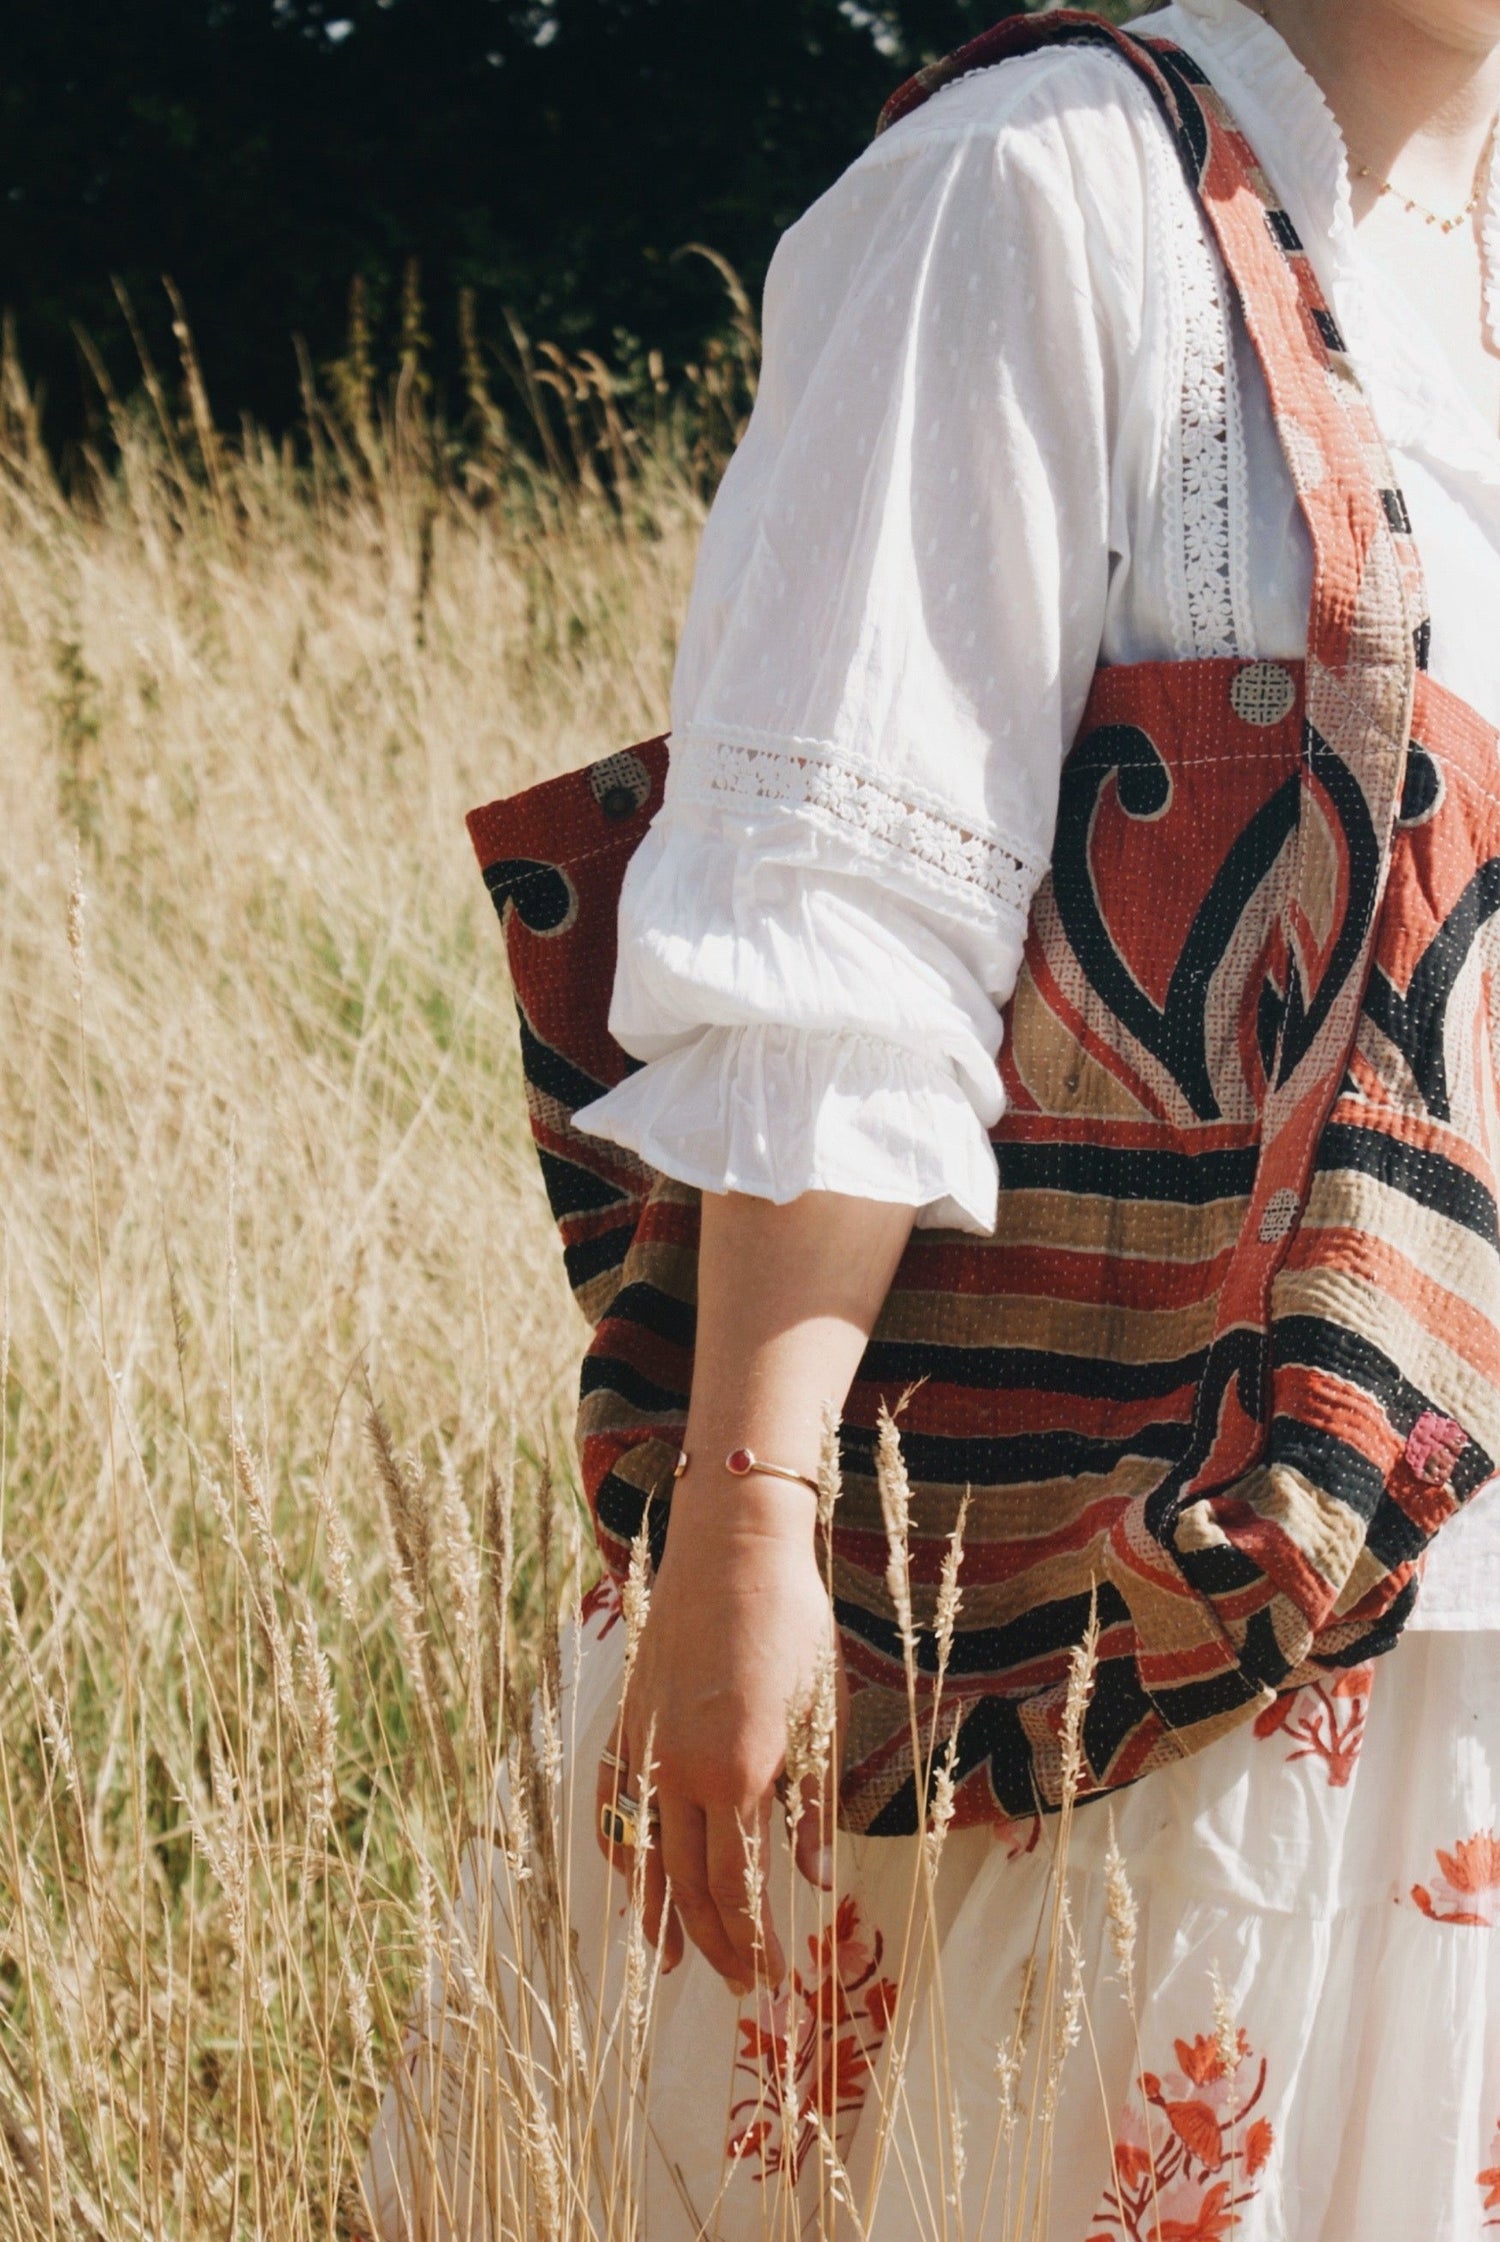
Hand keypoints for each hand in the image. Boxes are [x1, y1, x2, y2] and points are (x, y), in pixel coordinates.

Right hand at [595, 1474, 845, 1994]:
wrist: (732, 1552)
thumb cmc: (792, 1626)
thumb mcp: (821, 1717)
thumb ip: (811, 1806)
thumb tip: (815, 1884)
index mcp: (738, 1774)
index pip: (738, 1888)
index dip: (754, 1941)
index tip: (774, 1979)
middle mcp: (682, 1770)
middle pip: (690, 1883)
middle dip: (716, 1942)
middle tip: (740, 1984)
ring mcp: (646, 1746)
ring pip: (645, 1852)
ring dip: (659, 1912)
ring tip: (669, 1961)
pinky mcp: (629, 1721)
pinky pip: (617, 1802)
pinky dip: (623, 1846)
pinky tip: (631, 1874)